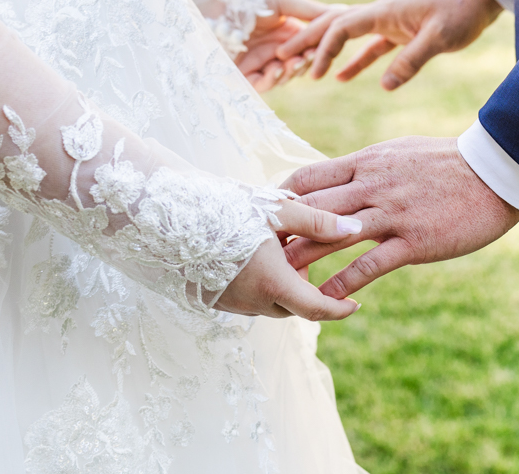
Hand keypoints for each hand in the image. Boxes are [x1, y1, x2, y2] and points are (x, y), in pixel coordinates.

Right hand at [216, 199, 363, 319]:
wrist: (163, 215)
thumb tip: (354, 229)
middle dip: (305, 286)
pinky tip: (248, 253)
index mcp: (272, 284)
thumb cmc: (222, 208)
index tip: (355, 304)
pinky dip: (257, 284)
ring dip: (279, 284)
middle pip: (292, 306)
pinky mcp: (210, 299)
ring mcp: (228, 304)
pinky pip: (245, 300)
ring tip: (270, 245)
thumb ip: (318, 221)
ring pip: (268, 304)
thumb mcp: (276, 210)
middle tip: (297, 249)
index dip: (340, 310)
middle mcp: (250, 302)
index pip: (317, 309)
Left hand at [237, 0, 327, 91]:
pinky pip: (261, 84)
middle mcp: (275, 50)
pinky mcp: (242, 75)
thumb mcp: (283, 1)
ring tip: (296, 63)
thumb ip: (310, 12)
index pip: (309, 49)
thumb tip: (341, 14)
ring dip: (291, 71)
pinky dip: (272, 80)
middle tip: (312, 58)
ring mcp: (259, 64)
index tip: (328, 48)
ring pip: (282, 77)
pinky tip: (279, 69)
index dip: (318, 50)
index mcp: (286, 33)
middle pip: (298, 66)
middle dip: (306, 63)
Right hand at [277, 0, 501, 90]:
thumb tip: (385, 86)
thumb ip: (411, 61)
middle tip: (280, 56)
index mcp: (384, 12)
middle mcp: (381, 14)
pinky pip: (370, 48)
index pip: (342, 27)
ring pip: (348, 35)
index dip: (324, 49)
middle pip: (334, 25)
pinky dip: (354, 62)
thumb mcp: (439, 38)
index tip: (313, 73)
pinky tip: (342, 78)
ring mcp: (389, 23)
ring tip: (302, 68)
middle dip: (307, 40)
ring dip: (325, 51)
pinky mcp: (400, 32)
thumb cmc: (461, 13)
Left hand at [281, 137, 518, 298]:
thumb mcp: (399, 152)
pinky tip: (325, 298)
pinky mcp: (414, 241)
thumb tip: (341, 175)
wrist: (496, 171)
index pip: (309, 177)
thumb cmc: (449, 161)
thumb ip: (368, 166)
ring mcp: (392, 213)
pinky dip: (344, 282)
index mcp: (366, 162)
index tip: (264, 216)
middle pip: (311, 207)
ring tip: (277, 277)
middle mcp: (372, 185)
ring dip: (302, 256)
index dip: (281, 197)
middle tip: (254, 251)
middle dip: (280, 229)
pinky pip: (370, 264)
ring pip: (333, 235)